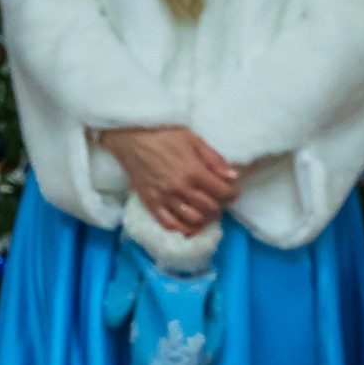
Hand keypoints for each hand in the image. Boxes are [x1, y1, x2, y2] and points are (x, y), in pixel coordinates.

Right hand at [100, 126, 241, 232]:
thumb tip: (233, 176)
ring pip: (192, 219)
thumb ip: (214, 159)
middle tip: (217, 202)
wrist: (130, 138)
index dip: (232, 193)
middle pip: (209, 208)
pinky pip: (167, 223)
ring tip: (204, 213)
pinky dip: (181, 229)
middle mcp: (180, 188)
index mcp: (194, 171)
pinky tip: (189, 227)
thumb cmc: (164, 135)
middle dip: (218, 207)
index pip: (222, 191)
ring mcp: (164, 197)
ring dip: (203, 219)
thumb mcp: (194, 140)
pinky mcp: (150, 202)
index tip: (232, 192)